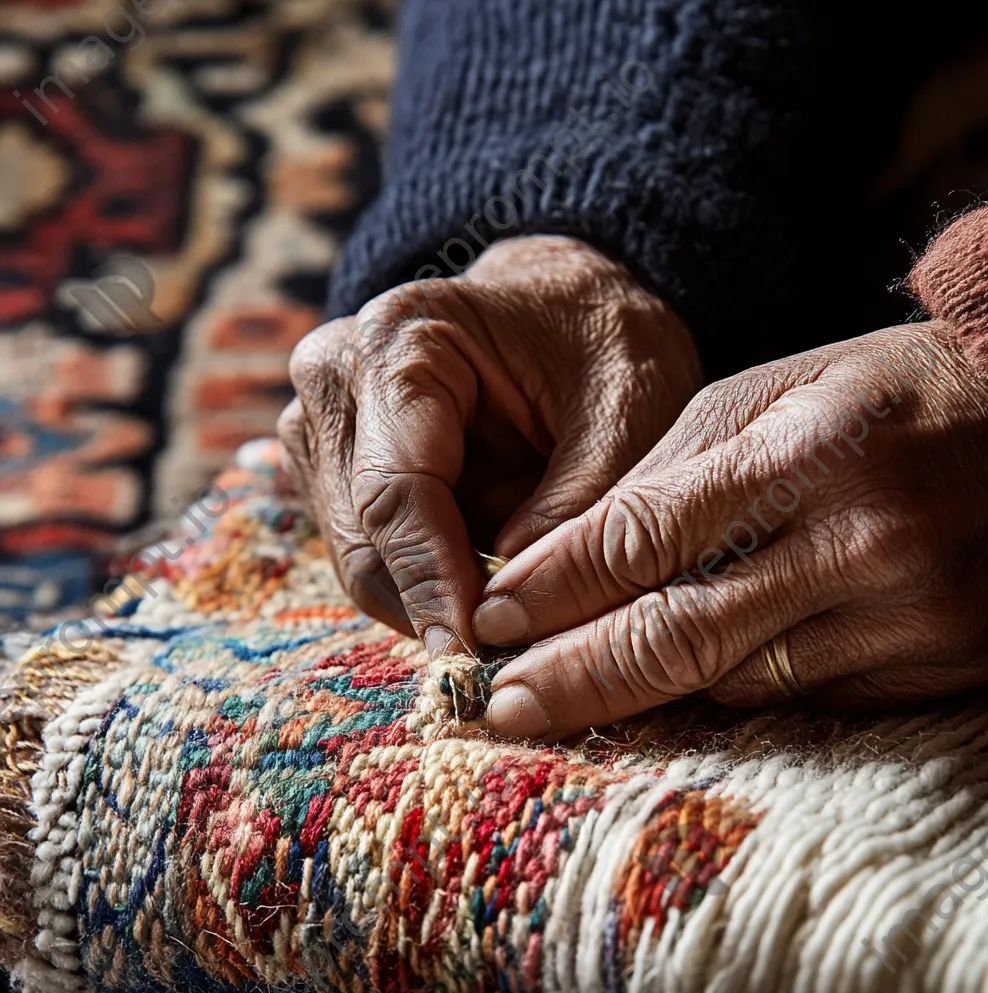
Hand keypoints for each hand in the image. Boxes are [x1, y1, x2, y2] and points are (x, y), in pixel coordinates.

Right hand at [277, 236, 700, 654]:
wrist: (563, 307)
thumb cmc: (604, 342)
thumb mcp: (629, 411)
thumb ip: (575, 505)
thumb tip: (505, 612)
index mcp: (400, 339)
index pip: (397, 492)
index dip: (435, 585)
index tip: (477, 654)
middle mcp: (334, 378)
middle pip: (364, 538)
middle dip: (436, 603)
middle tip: (512, 654)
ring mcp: (322, 425)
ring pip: (362, 559)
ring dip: (436, 594)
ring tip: (518, 588)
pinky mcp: (330, 467)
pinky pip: (372, 555)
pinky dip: (430, 581)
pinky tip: (488, 567)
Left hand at [475, 322, 987, 739]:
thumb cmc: (876, 394)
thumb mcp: (765, 396)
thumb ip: (666, 477)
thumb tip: (564, 565)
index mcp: (809, 450)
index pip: (648, 539)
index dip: (558, 590)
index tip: (493, 624)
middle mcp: (867, 540)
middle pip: (682, 636)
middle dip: (576, 677)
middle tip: (500, 706)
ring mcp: (918, 614)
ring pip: (736, 683)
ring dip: (645, 690)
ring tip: (570, 694)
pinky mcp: (951, 662)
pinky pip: (807, 699)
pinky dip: (733, 691)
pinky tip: (685, 683)